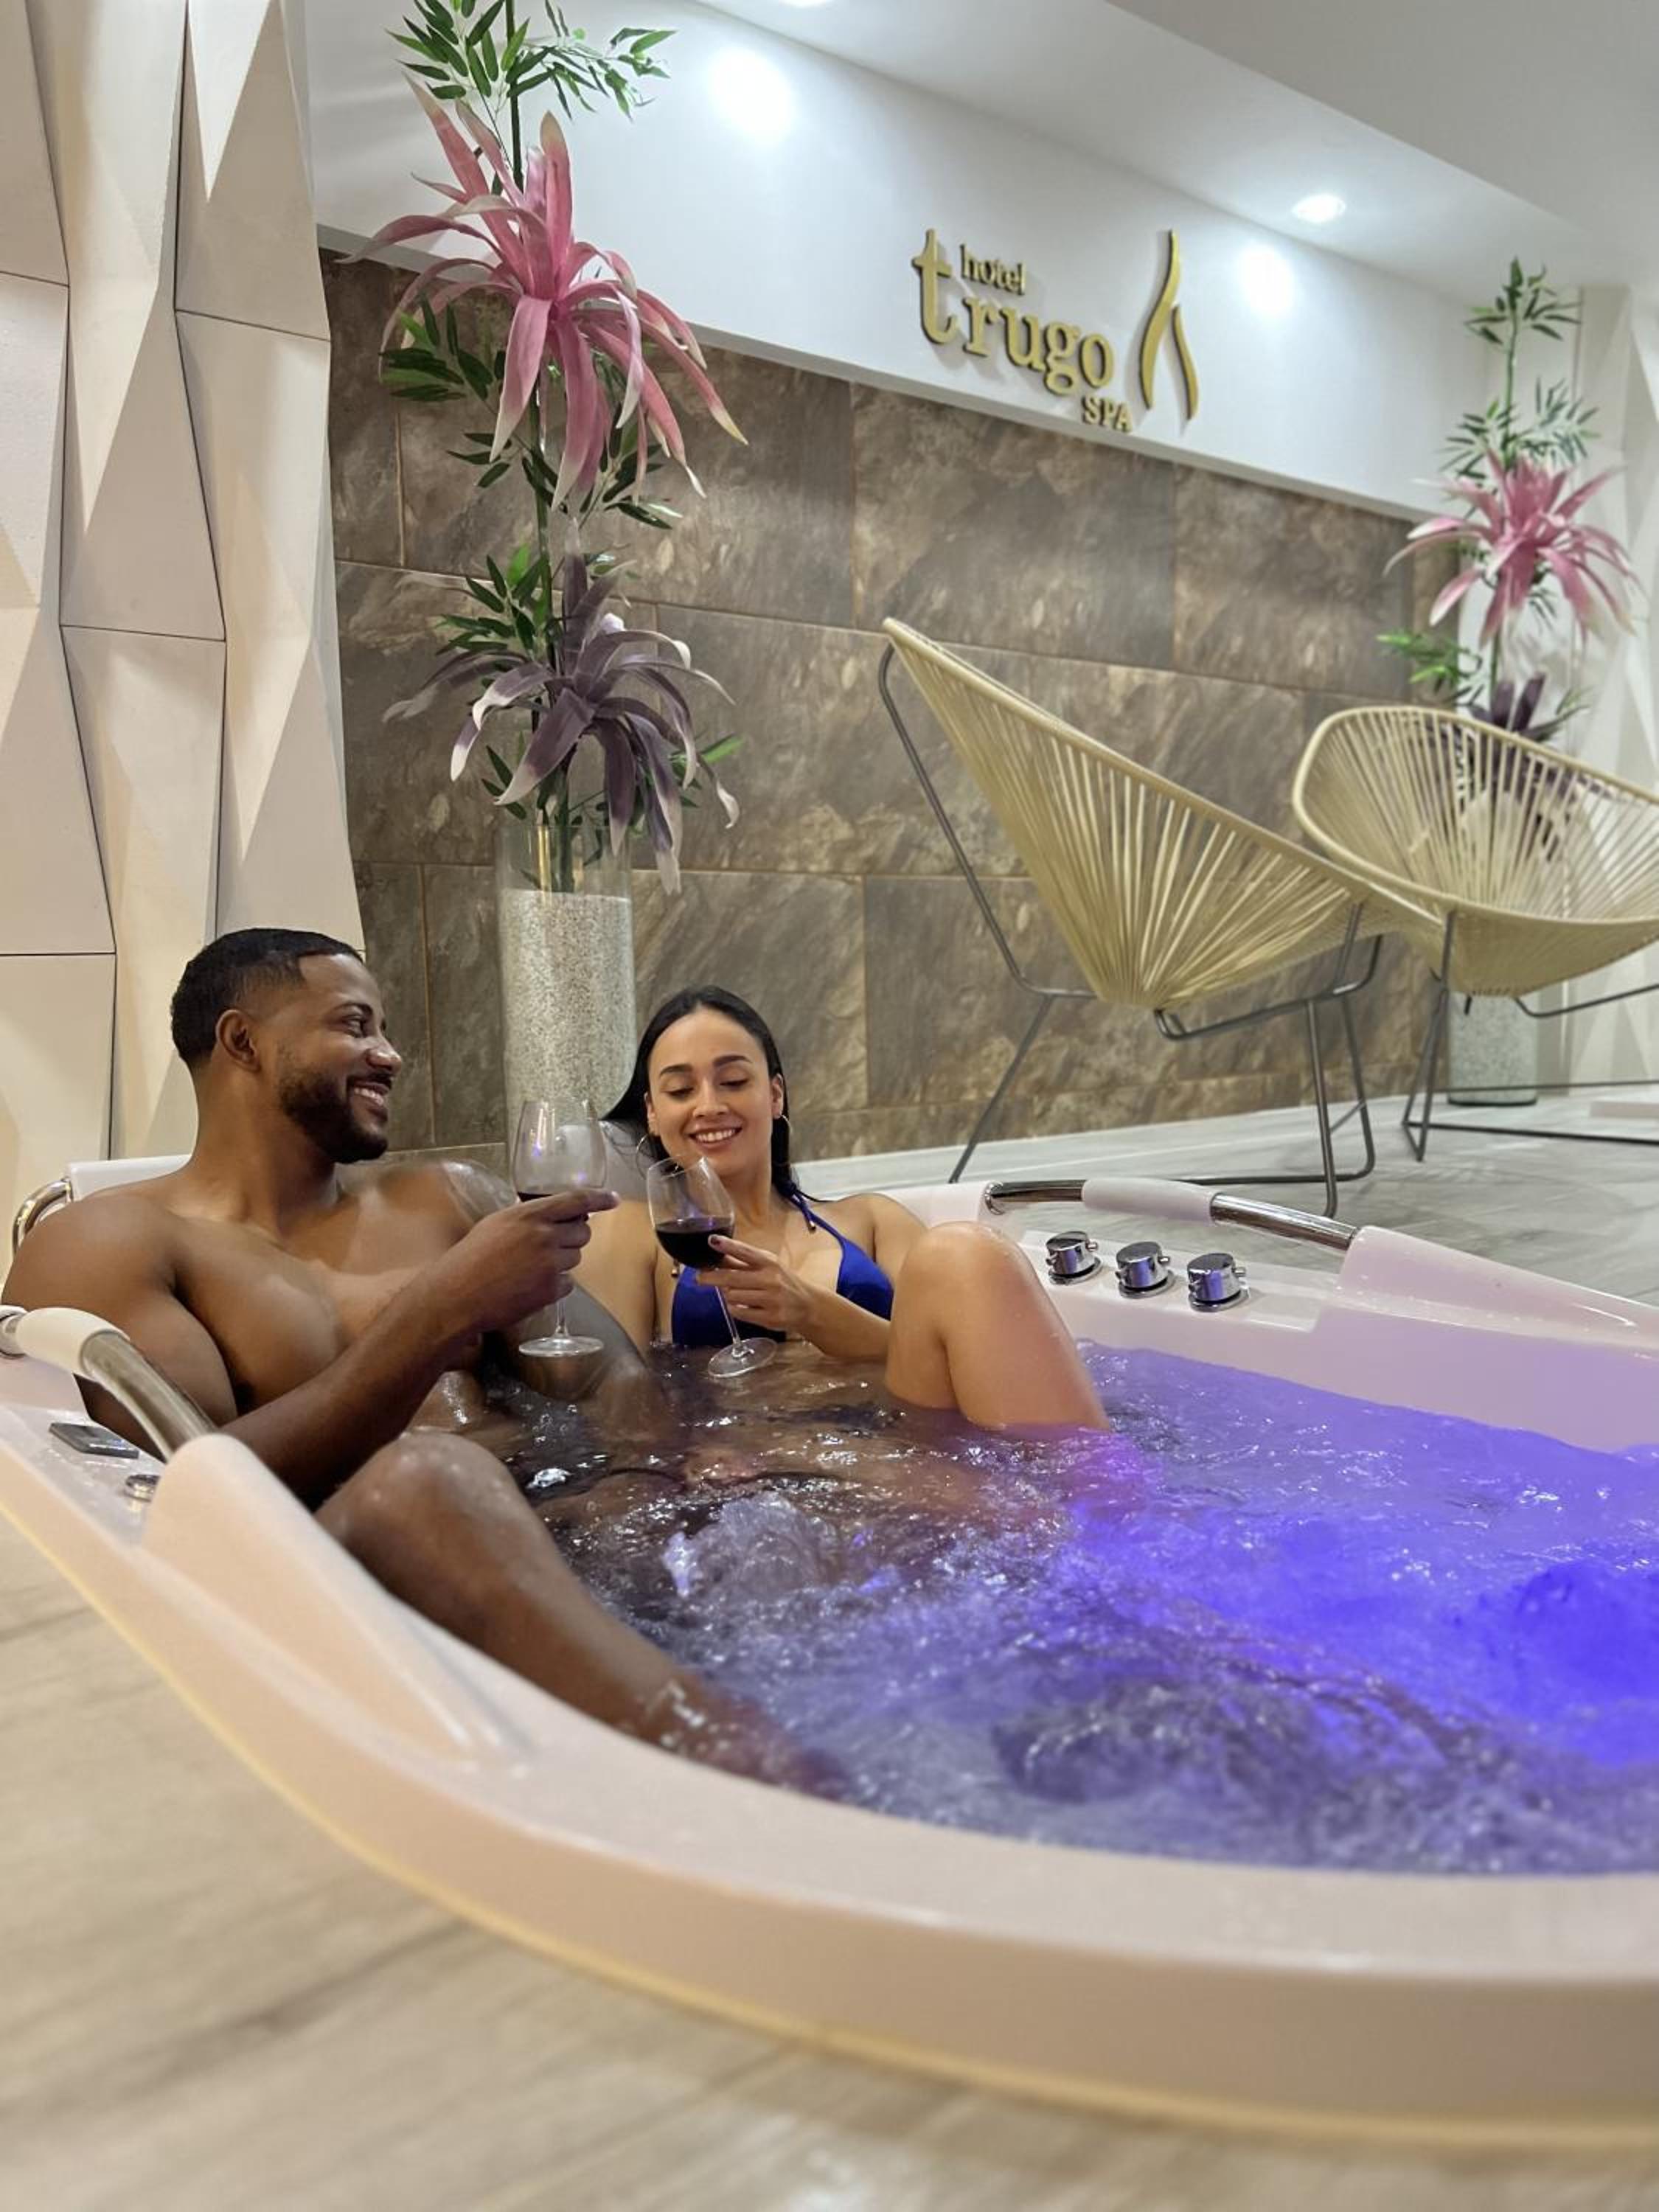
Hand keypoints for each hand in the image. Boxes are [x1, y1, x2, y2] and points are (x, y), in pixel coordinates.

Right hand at [431, 1190, 616, 1337]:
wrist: (457, 1296)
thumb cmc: (469, 1259)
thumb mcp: (495, 1224)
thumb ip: (525, 1218)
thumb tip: (545, 1217)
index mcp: (529, 1215)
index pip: (575, 1200)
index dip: (599, 1198)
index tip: (613, 1199)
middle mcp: (544, 1236)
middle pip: (582, 1233)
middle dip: (572, 1238)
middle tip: (549, 1246)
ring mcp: (550, 1264)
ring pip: (576, 1258)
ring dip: (562, 1262)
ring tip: (531, 1269)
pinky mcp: (551, 1289)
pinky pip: (568, 1283)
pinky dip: (555, 1285)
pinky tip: (530, 1286)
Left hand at [698, 1236, 812, 1337]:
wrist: (807, 1305)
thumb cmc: (783, 1282)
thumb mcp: (767, 1266)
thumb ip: (741, 1260)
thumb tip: (715, 1251)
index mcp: (769, 1263)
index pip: (745, 1252)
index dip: (727, 1246)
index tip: (712, 1241)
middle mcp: (771, 1279)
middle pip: (732, 1278)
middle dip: (711, 1278)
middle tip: (699, 1278)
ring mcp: (771, 1300)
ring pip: (733, 1296)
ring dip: (728, 1295)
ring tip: (734, 1293)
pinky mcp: (770, 1318)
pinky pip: (739, 1313)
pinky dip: (735, 1309)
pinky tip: (740, 1305)